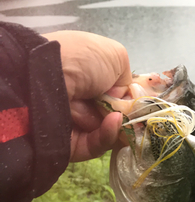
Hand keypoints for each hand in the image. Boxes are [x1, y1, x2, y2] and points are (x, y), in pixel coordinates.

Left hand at [42, 30, 131, 161]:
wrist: (46, 78)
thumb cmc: (81, 60)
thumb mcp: (115, 56)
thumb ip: (127, 79)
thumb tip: (123, 98)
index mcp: (88, 76)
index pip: (115, 94)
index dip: (130, 99)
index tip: (142, 102)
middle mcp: (81, 99)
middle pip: (114, 115)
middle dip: (126, 114)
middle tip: (132, 111)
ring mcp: (75, 123)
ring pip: (109, 131)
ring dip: (113, 120)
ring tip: (109, 110)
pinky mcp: (72, 145)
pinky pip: (98, 144)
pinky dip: (108, 133)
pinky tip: (113, 122)